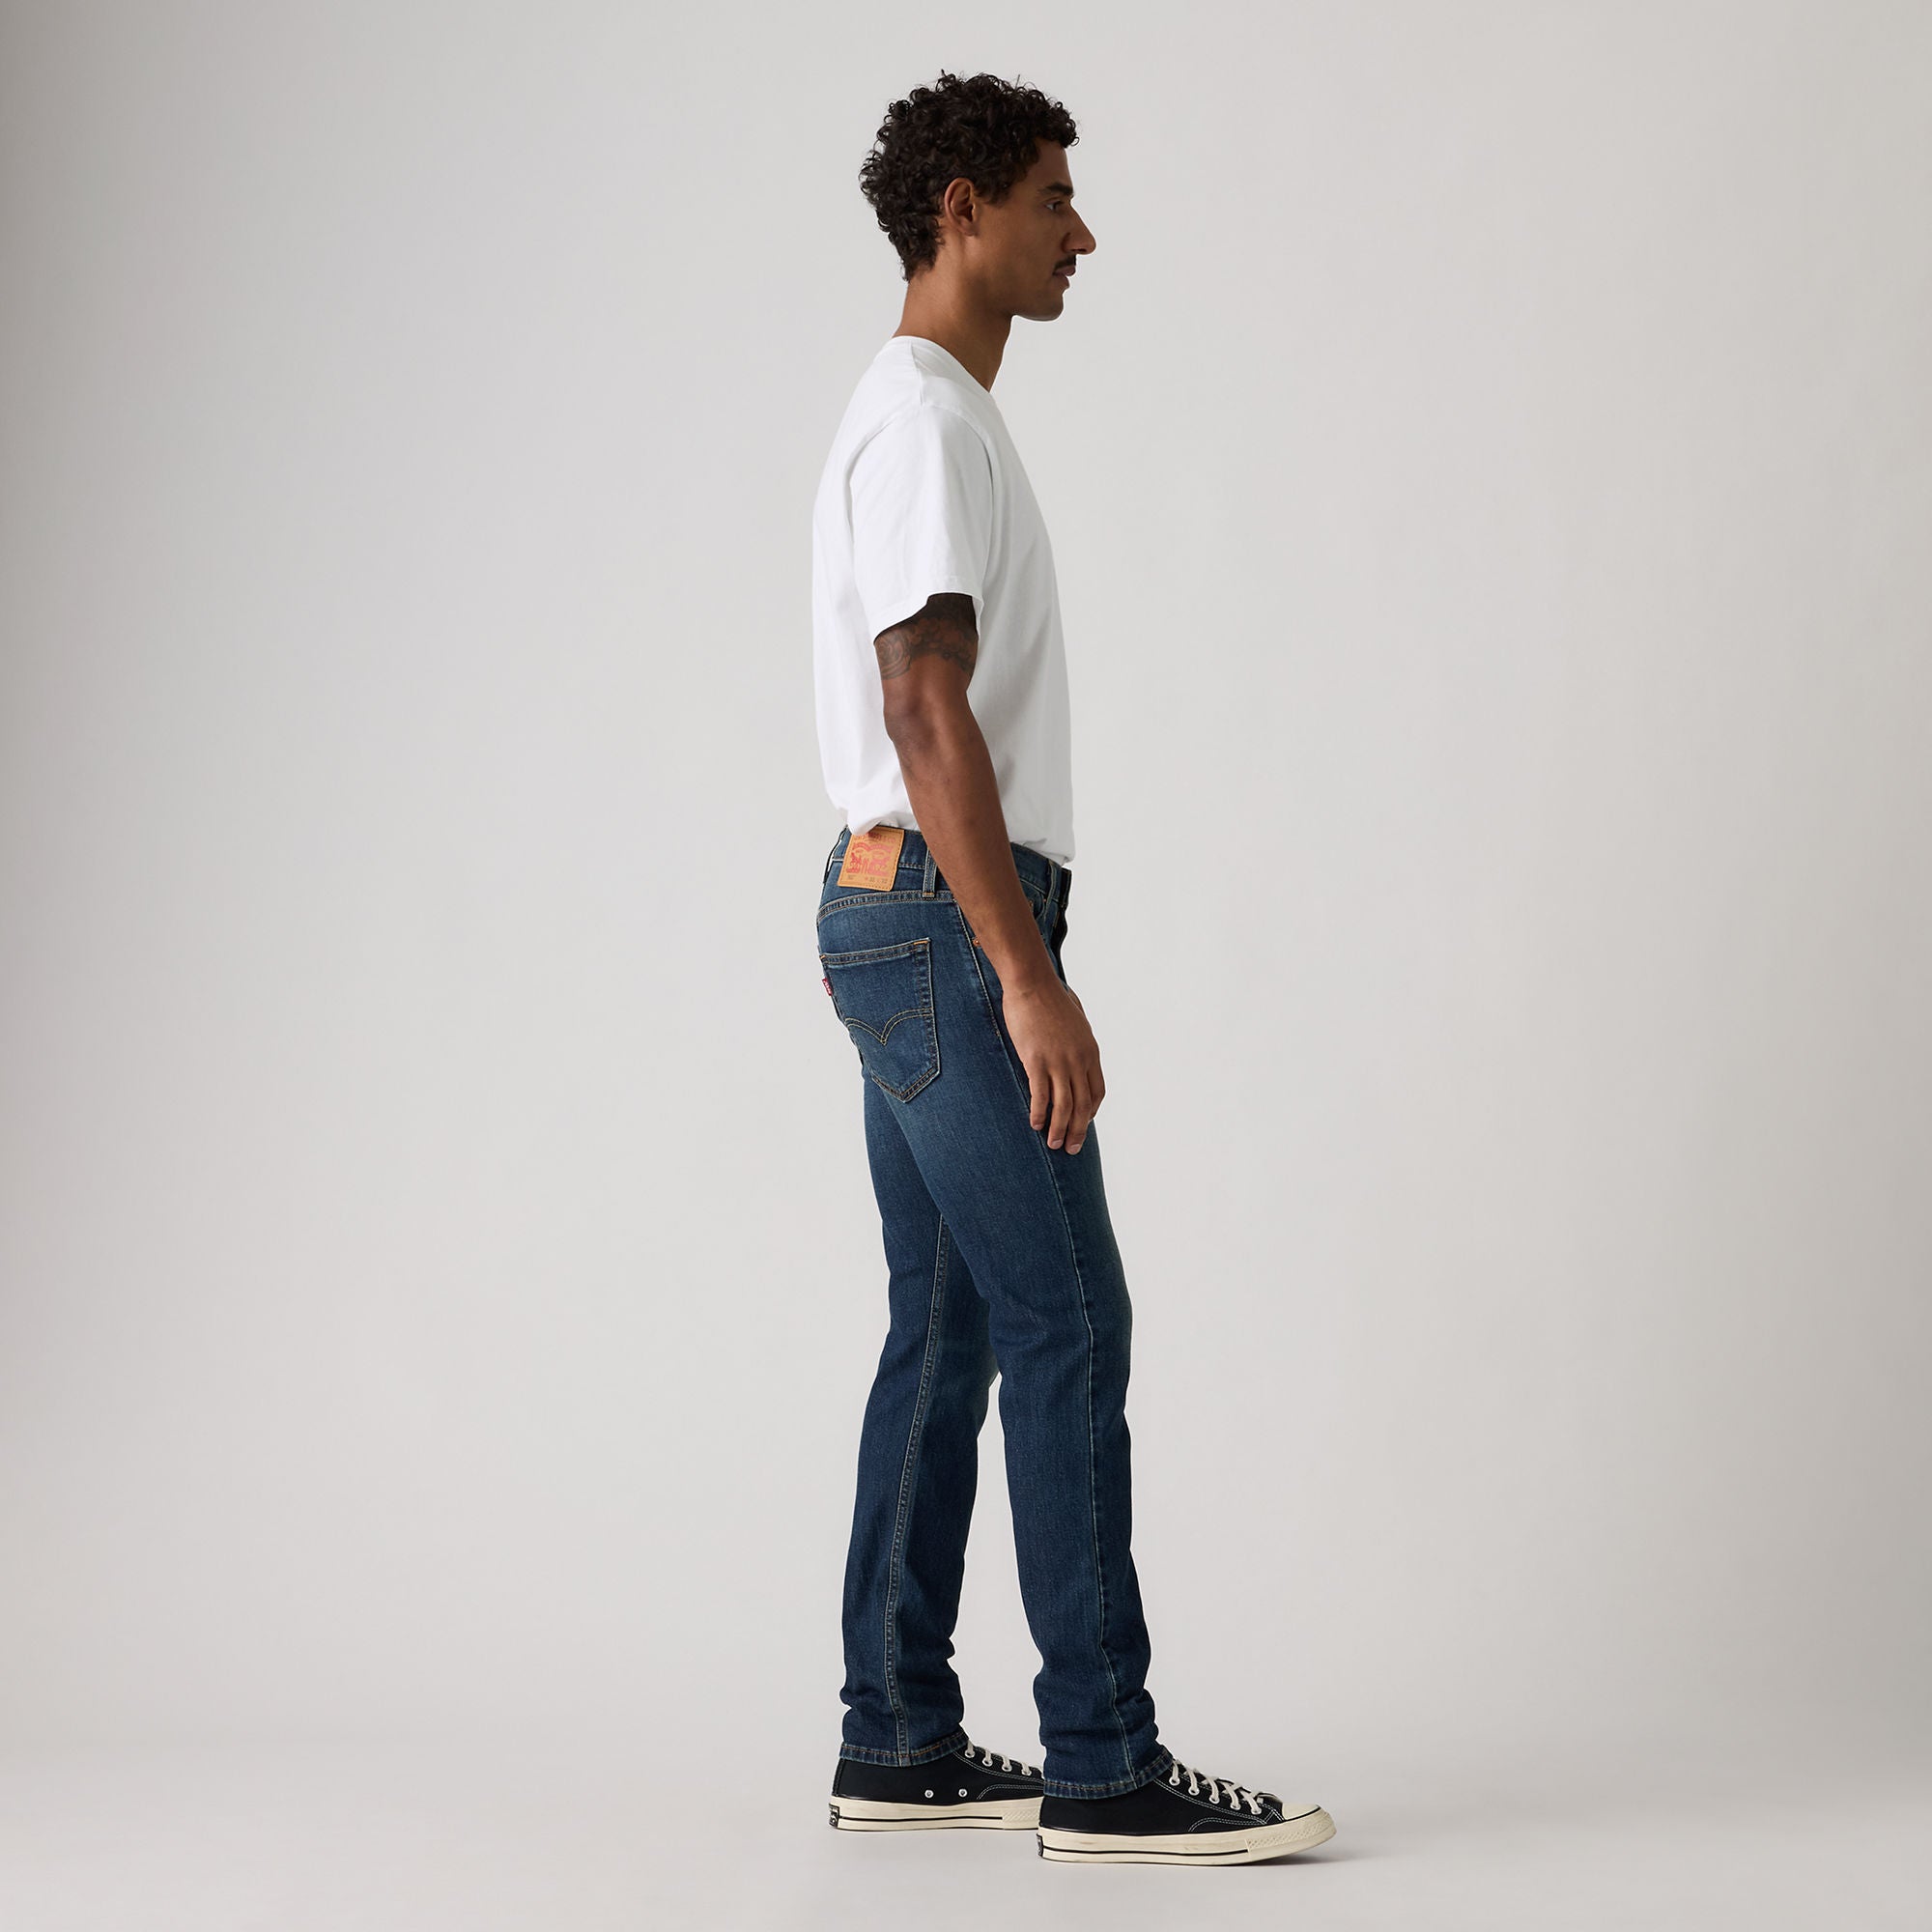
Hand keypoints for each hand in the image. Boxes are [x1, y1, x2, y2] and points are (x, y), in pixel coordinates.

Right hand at [999, 975, 1104, 1153]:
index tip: (1082, 1123)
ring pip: (1063, 1105)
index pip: (1097, 1091)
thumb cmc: (1051, 998)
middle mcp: (1078, 1060)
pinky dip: (1039, 1113)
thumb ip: (1079, 1037)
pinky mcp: (1037, 1061)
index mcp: (1090, 1052)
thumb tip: (1076, 1044)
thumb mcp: (1076, 1020)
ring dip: (1059, 1129)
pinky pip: (1040, 1095)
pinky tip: (1035, 1124)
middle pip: (1082, 1104)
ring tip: (1053, 1144)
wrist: (1033, 984)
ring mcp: (1058, 1062)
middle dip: (1077, 1130)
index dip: (1090, 1112)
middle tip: (1071, 1148)